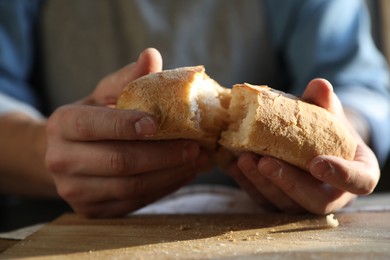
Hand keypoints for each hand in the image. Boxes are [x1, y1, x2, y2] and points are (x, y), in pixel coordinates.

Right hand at [45, 48, 209, 216]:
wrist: (67, 154)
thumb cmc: (92, 118)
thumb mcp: (103, 94)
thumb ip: (127, 78)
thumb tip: (152, 55)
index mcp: (62, 125)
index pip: (93, 125)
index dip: (127, 125)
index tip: (160, 122)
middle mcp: (61, 161)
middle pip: (119, 161)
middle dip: (163, 155)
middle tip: (195, 147)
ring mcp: (74, 191)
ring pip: (130, 187)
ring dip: (170, 174)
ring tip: (196, 162)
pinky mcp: (90, 210)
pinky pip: (133, 203)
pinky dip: (162, 188)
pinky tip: (181, 174)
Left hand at [227, 79, 379, 213]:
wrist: (313, 144)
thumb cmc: (327, 130)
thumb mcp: (330, 114)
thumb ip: (325, 103)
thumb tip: (318, 84)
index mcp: (357, 174)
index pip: (358, 181)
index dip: (341, 175)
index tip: (317, 164)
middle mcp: (333, 196)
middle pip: (314, 201)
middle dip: (287, 182)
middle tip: (265, 161)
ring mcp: (305, 203)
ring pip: (285, 204)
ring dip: (261, 183)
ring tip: (243, 158)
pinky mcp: (281, 203)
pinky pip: (264, 200)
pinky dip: (248, 183)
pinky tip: (234, 165)